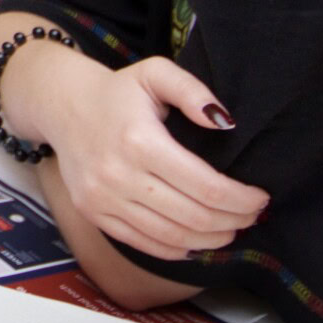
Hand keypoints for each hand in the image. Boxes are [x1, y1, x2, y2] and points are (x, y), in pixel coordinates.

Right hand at [37, 54, 269, 260]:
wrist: (62, 104)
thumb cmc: (116, 91)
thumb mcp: (156, 73)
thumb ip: (193, 91)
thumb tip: (225, 122)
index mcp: (140, 141)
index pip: (207, 187)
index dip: (242, 199)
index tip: (260, 197)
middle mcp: (119, 175)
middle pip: (194, 217)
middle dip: (234, 221)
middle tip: (251, 215)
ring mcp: (103, 198)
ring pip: (172, 237)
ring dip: (210, 240)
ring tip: (230, 229)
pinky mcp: (93, 212)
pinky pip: (143, 243)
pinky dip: (177, 249)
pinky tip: (196, 241)